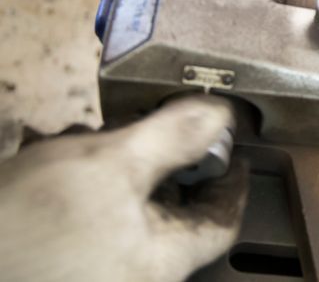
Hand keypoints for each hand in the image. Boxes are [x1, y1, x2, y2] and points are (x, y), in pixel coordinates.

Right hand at [0, 95, 247, 281]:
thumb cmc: (23, 226)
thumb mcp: (109, 164)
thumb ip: (174, 138)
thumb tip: (224, 116)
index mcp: (160, 264)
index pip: (222, 223)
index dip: (232, 180)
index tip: (231, 149)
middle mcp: (132, 278)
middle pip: (169, 216)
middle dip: (159, 166)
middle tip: (146, 131)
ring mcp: (91, 275)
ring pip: (122, 215)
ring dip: (111, 172)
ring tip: (79, 146)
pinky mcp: (56, 268)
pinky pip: (85, 228)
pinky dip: (78, 193)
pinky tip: (44, 166)